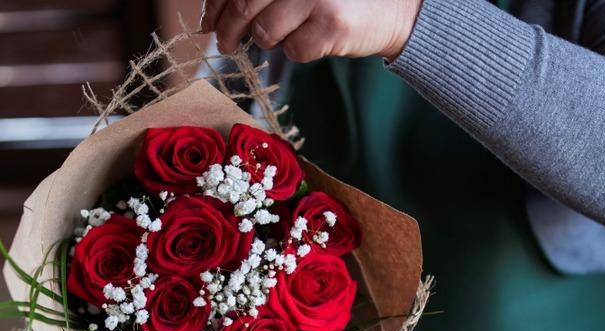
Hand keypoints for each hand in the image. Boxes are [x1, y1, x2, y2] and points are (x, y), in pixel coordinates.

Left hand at [201, 0, 422, 62]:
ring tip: (284, 33)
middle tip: (225, 42)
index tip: (208, 20)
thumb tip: (213, 15)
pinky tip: (313, 39)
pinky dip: (298, 51)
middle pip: (244, 4)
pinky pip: (294, 51)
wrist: (395, 7)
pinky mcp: (332, 24)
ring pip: (266, 32)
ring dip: (268, 40)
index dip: (216, 4)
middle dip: (228, 29)